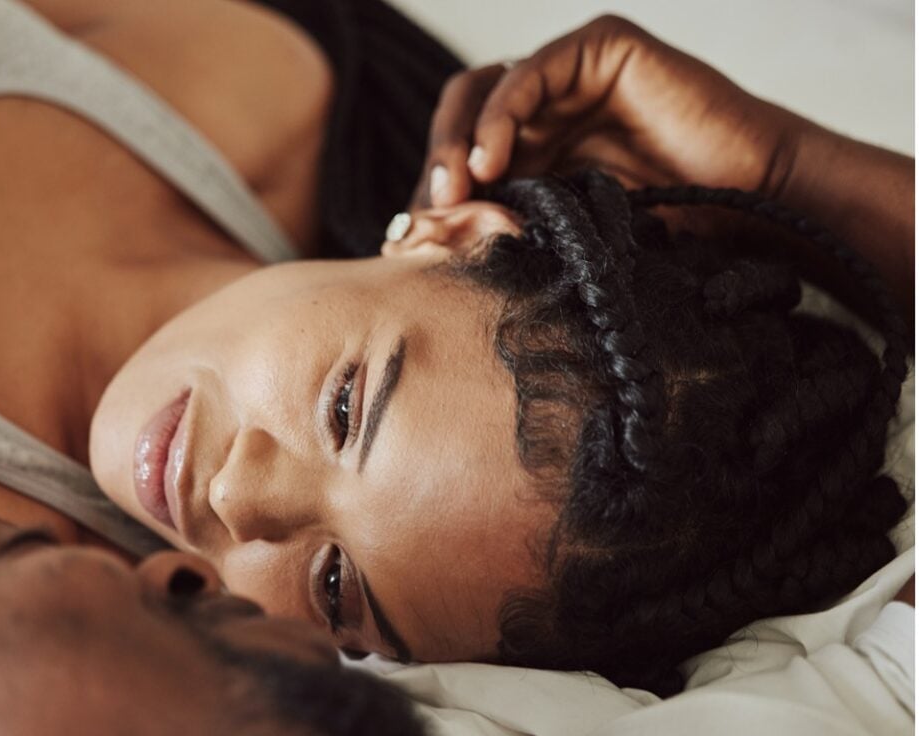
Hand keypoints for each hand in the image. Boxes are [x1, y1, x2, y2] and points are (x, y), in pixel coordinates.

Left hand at [413, 15, 804, 207]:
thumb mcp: (565, 239)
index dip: (435, 193)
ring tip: (454, 188)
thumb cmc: (673, 233)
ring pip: (484, 92)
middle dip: (436, 165)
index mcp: (537, 150)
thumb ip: (509, 229)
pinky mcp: (602, 49)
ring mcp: (573, 76)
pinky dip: (500, 114)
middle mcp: (549, 109)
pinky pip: (530, 73)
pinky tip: (489, 160)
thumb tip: (429, 250)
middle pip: (461, 120)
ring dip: (456, 141)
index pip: (462, 157)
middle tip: (430, 212)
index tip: (416, 241)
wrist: (755, 207)